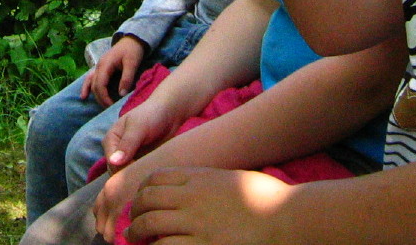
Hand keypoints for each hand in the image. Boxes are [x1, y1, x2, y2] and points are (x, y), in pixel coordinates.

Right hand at [81, 36, 146, 107]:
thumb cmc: (132, 51)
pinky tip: (84, 96)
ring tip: (100, 106)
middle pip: (94, 86)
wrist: (132, 40)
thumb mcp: (132, 63)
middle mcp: (99, 66)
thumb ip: (126, 78)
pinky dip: (86, 87)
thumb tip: (121, 94)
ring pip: (91, 83)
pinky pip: (90, 79)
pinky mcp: (100, 68)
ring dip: (94, 95)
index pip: (100, 84)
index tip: (111, 106)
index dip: (104, 97)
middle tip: (110, 109)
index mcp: (105, 64)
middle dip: (101, 99)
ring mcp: (98, 66)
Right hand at [100, 95, 186, 172]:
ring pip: (127, 176)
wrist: (169, 113)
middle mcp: (116, 151)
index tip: (141, 173)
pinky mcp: (139, 162)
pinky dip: (143, 177)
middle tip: (148, 177)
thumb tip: (113, 162)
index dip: (124, 171)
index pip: (112, 163)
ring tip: (151, 177)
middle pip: (118, 172)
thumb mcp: (139, 127)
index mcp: (111, 140)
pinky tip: (153, 176)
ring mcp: (128, 158)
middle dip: (131, 177)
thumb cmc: (152, 115)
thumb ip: (127, 144)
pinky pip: (137, 174)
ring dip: (138, 178)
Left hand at [126, 167, 296, 244]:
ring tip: (133, 239)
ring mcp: (196, 222)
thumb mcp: (228, 178)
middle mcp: (192, 196)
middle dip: (134, 212)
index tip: (140, 201)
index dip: (142, 190)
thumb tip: (185, 190)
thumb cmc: (263, 196)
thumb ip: (204, 182)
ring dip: (137, 233)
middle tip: (131, 224)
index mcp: (198, 177)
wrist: (285, 216)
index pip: (156, 177)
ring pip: (151, 224)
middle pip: (148, 199)